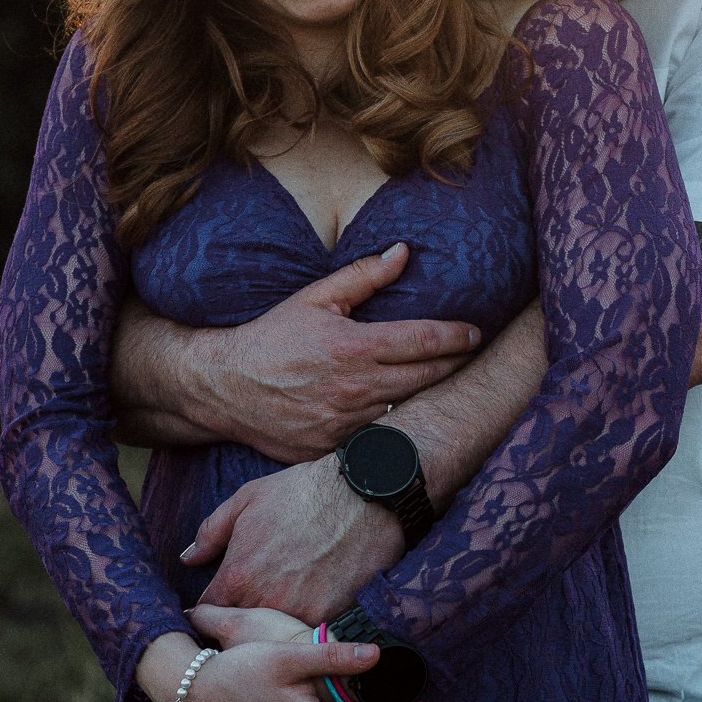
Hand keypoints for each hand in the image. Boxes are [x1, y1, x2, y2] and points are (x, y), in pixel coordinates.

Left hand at [182, 457, 405, 623]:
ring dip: (277, 627)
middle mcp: (265, 602)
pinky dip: (308, 624)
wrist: (365, 493)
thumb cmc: (303, 491)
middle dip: (244, 622)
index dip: (211, 610)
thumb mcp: (247, 500)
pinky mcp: (333, 617)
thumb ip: (211, 533)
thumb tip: (188, 559)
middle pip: (243, 630)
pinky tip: (313, 606)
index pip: (209, 611)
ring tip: (285, 609)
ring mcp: (300, 613)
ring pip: (278, 635)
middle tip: (256, 607)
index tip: (220, 607)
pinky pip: (311, 631)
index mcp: (238, 576)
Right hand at [215, 242, 479, 461]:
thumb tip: (404, 252)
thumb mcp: (315, 299)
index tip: (475, 332)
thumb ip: (363, 276)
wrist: (226, 388)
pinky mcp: (335, 448)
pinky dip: (392, 422)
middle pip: (428, 378)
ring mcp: (347, 424)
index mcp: (354, 347)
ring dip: (426, 395)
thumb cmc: (272, 338)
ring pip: (407, 409)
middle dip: (454, 365)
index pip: (425, 341)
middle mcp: (356, 388)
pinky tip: (402, 410)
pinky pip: (378, 435)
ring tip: (443, 380)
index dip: (458, 337)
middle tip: (470, 355)